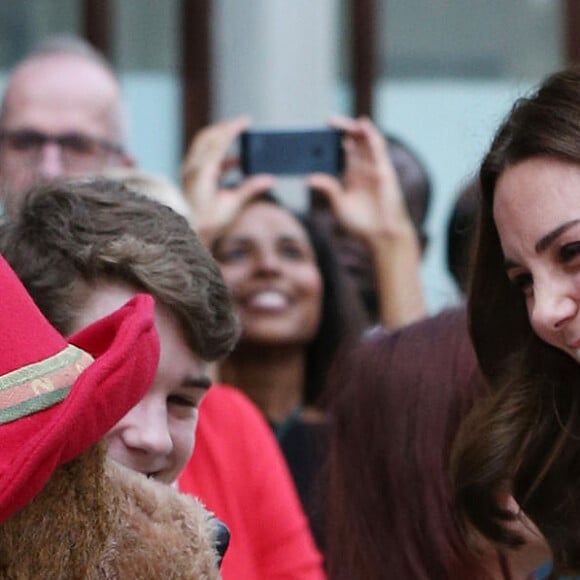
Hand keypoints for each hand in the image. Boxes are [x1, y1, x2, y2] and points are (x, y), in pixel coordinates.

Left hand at [182, 116, 274, 245]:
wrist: (189, 233)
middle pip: (208, 137)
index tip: (247, 121)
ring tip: (240, 139)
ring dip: (221, 139)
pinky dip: (220, 155)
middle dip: (225, 128)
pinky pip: (205, 157)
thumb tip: (270, 179)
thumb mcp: (231, 205)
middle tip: (243, 124)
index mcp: (202, 171)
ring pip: (204, 145)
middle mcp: (192, 167)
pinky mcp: (191, 176)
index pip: (219, 142)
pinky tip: (237, 162)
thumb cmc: (209, 221)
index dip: (233, 129)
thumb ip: (250, 188)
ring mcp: (189, 171)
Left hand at [308, 116, 424, 327]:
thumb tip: (309, 178)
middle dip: (340, 132)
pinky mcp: (384, 169)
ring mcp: (374, 168)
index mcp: (352, 177)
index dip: (332, 142)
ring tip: (337, 121)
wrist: (382, 235)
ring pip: (365, 141)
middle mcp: (364, 169)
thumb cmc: (361, 224)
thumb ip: (328, 189)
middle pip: (353, 143)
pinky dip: (371, 133)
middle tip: (325, 123)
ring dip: (354, 128)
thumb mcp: (339, 205)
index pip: (343, 153)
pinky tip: (362, 124)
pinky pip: (378, 147)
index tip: (317, 134)